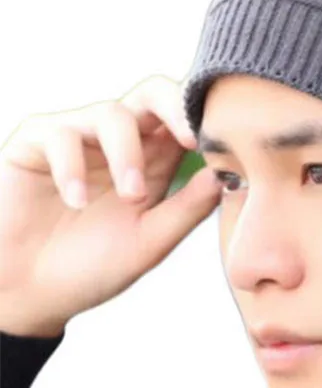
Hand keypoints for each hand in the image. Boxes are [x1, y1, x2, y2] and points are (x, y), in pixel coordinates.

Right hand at [0, 74, 220, 336]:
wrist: (28, 295)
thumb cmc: (91, 267)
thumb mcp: (150, 241)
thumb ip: (188, 208)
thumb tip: (228, 173)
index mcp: (154, 158)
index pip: (185, 118)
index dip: (205, 122)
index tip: (224, 142)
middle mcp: (118, 140)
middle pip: (153, 93)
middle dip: (176, 107)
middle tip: (192, 137)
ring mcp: (76, 137)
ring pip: (112, 113)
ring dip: (128, 154)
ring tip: (132, 197)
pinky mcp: (34, 143)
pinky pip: (60, 135)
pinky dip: (73, 167)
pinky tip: (77, 201)